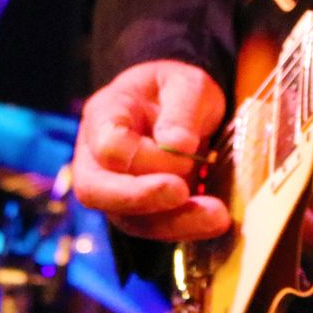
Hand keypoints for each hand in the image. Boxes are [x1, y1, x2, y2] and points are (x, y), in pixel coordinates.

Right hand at [71, 60, 229, 240]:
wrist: (180, 107)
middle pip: (96, 191)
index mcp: (103, 115)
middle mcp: (95, 157)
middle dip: (141, 198)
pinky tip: (214, 220)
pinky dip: (185, 227)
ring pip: (127, 219)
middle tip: (183, 193)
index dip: (142, 156)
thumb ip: (181, 109)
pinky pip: (153, 228)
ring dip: (173, 221)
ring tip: (216, 216)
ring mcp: (112, 189)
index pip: (107, 145)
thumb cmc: (176, 91)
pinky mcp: (137, 212)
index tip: (185, 151)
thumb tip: (177, 145)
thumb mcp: (187, 84)